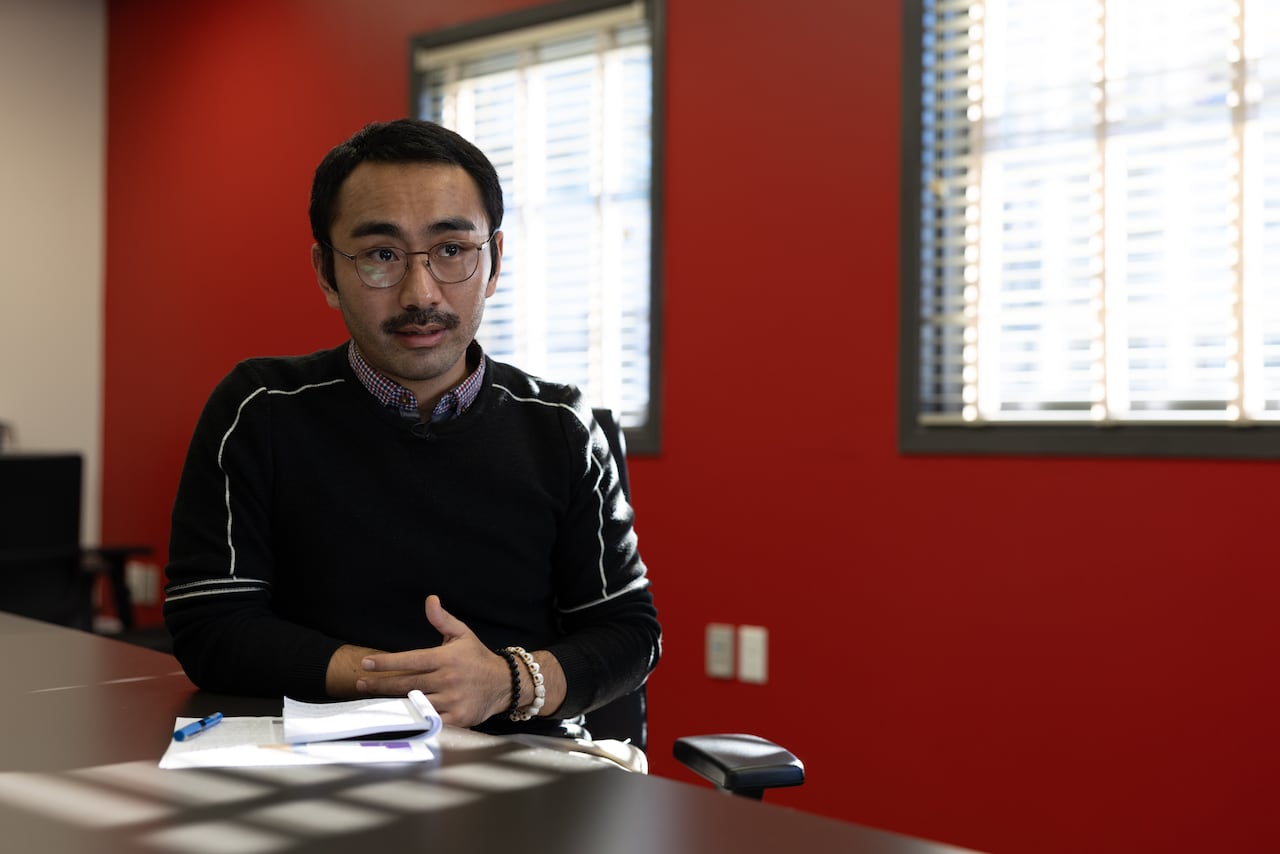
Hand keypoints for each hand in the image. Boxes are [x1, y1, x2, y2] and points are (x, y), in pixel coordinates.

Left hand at [355, 595, 511, 727]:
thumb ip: (442, 619)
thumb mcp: (462, 634)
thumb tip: (430, 600)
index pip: (410, 660)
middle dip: (381, 683)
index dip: (387, 662)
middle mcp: (447, 679)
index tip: (366, 663)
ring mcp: (452, 700)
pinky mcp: (457, 718)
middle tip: (362, 683)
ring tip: (372, 702)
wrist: (504, 683)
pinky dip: (414, 719)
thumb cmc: (477, 658)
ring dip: (393, 703)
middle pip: (406, 683)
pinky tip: (399, 718)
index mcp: (445, 658)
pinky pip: (430, 720)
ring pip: (415, 702)